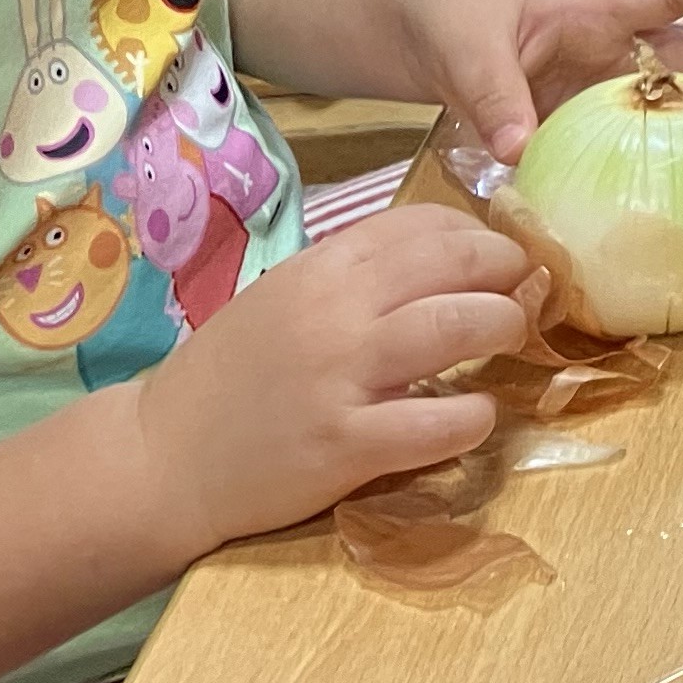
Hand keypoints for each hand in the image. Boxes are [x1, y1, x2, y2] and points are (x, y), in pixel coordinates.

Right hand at [129, 205, 529, 545]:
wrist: (160, 458)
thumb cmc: (233, 376)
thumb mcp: (289, 297)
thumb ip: (359, 275)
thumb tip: (451, 256)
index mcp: (322, 268)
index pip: (426, 224)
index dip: (479, 234)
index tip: (498, 257)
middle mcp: (336, 311)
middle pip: (458, 262)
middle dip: (509, 271)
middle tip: (522, 294)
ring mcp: (342, 377)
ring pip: (460, 327)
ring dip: (505, 328)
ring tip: (509, 340)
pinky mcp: (346, 446)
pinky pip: (439, 423)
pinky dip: (475, 417)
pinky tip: (475, 415)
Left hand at [393, 0, 682, 164]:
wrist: (424, 13)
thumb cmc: (454, 7)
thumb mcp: (466, 44)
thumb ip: (493, 94)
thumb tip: (520, 154)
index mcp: (595, 6)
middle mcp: (617, 44)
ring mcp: (607, 85)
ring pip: (678, 104)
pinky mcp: (587, 123)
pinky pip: (633, 146)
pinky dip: (666, 170)